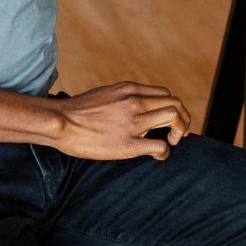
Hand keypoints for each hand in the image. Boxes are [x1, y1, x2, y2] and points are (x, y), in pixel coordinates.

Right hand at [50, 81, 190, 160]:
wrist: (61, 121)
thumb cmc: (80, 111)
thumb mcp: (107, 93)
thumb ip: (126, 97)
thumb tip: (138, 105)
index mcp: (130, 90)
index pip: (166, 94)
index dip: (173, 107)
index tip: (170, 120)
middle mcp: (135, 102)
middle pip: (176, 104)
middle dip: (184, 119)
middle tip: (180, 133)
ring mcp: (132, 122)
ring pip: (174, 118)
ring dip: (180, 131)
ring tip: (173, 141)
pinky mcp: (127, 144)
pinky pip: (160, 146)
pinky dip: (165, 152)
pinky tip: (158, 156)